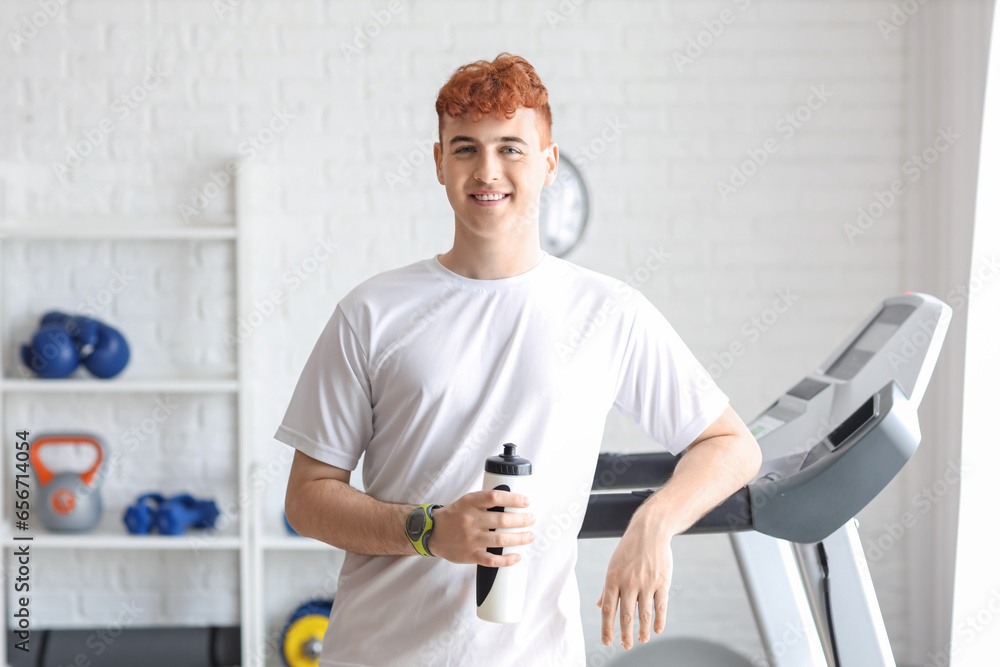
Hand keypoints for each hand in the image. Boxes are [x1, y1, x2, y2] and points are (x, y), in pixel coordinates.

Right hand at [426, 489, 533, 565]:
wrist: (432, 532)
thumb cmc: (454, 516)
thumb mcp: (466, 502)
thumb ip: (486, 502)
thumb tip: (513, 502)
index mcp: (469, 503)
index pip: (494, 497)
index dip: (513, 499)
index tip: (526, 502)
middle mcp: (470, 520)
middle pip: (501, 520)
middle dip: (521, 520)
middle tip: (531, 519)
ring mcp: (470, 539)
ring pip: (500, 540)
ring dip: (519, 539)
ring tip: (529, 536)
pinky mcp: (470, 555)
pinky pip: (491, 560)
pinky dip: (506, 560)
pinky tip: (516, 557)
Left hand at [596, 516, 672, 648]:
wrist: (650, 531)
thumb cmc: (629, 550)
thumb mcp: (613, 566)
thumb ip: (607, 588)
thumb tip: (600, 607)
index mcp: (612, 578)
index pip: (608, 609)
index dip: (607, 628)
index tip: (607, 643)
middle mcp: (628, 582)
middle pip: (626, 615)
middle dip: (625, 634)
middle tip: (626, 646)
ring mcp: (646, 583)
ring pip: (644, 614)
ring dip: (643, 631)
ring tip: (641, 640)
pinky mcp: (662, 582)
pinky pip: (660, 606)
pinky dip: (659, 621)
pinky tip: (657, 630)